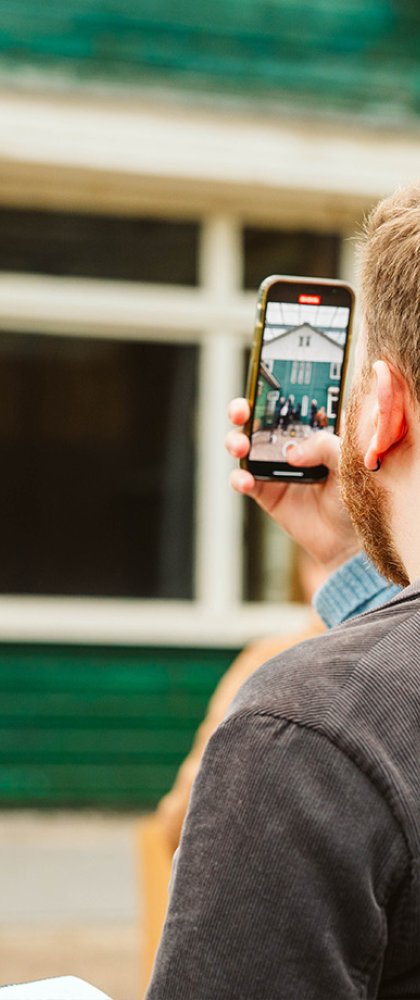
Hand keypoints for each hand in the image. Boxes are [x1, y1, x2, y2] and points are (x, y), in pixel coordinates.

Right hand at [225, 398, 358, 572]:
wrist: (348, 539)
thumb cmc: (355, 494)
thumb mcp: (348, 462)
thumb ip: (325, 446)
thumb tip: (292, 451)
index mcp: (311, 428)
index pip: (288, 402)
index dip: (272, 389)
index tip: (260, 381)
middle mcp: (289, 443)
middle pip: (258, 419)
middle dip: (243, 409)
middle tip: (240, 410)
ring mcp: (273, 466)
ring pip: (244, 445)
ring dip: (235, 441)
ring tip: (240, 446)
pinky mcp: (264, 491)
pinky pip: (243, 480)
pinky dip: (239, 478)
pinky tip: (246, 481)